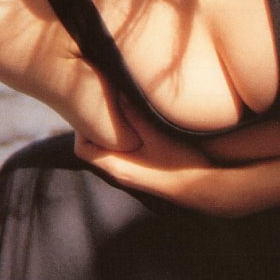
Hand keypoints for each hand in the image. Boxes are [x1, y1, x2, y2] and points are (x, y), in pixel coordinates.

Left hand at [73, 104, 222, 209]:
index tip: (90, 111)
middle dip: (95, 125)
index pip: (82, 150)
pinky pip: (120, 151)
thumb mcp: (157, 135)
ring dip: (110, 130)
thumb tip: (119, 93)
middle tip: (103, 104)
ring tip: (118, 109)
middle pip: (93, 148)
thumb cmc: (178, 163)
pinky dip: (121, 136)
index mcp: (116, 167)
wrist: (198, 186)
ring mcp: (128, 172)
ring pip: (107, 149)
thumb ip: (137, 115)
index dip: (81, 130)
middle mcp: (118, 172)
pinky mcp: (139, 169)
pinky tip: (135, 122)